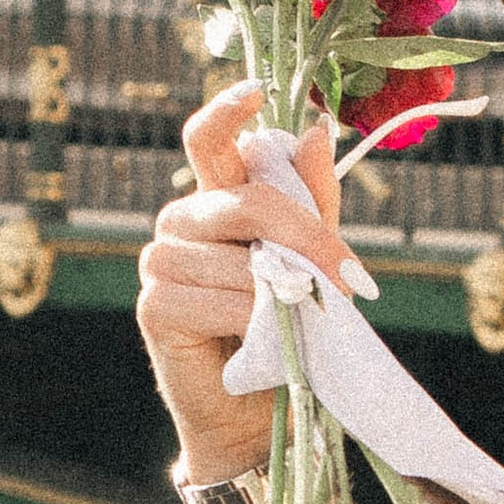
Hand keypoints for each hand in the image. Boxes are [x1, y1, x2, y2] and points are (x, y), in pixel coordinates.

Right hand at [138, 78, 348, 483]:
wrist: (266, 412)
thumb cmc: (292, 330)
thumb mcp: (314, 260)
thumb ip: (314, 201)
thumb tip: (316, 129)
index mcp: (221, 200)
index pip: (208, 139)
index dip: (225, 110)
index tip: (256, 91)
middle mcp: (184, 220)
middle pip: (244, 200)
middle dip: (306, 237)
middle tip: (349, 277)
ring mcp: (161, 260)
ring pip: (235, 258)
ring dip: (280, 293)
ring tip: (298, 322)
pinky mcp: (153, 305)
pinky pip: (213, 298)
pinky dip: (251, 319)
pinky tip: (259, 340)